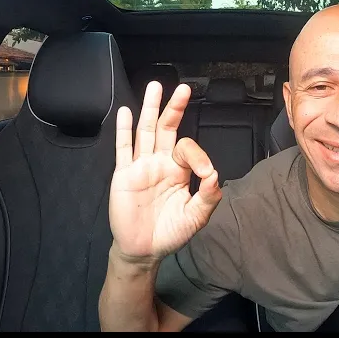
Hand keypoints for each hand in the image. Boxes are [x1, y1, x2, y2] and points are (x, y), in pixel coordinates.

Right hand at [109, 81, 221, 260]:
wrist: (144, 250)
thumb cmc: (171, 232)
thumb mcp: (196, 217)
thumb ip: (208, 196)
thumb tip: (214, 174)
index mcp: (179, 171)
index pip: (188, 148)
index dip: (198, 155)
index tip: (205, 173)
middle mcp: (160, 163)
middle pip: (167, 129)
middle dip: (175, 108)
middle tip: (183, 88)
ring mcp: (141, 167)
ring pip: (146, 132)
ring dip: (150, 109)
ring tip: (155, 87)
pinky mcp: (124, 175)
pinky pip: (123, 149)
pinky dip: (124, 130)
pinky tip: (126, 112)